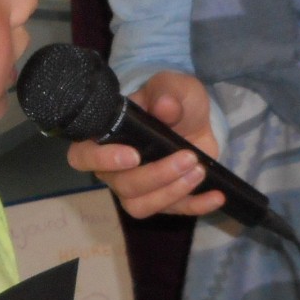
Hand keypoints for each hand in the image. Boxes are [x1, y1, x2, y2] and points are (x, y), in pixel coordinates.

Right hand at [65, 70, 226, 220]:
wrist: (195, 118)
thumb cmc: (172, 100)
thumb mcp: (172, 87)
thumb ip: (167, 92)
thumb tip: (164, 106)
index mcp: (105, 137)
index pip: (83, 157)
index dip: (102, 160)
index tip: (133, 155)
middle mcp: (114, 168)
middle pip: (122, 186)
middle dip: (157, 175)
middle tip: (188, 157)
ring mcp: (137, 188)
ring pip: (141, 206)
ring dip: (172, 193)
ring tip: (199, 172)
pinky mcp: (163, 199)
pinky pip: (174, 212)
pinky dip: (196, 206)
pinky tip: (216, 196)